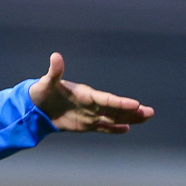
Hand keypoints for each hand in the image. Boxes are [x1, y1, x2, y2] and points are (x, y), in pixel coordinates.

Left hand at [29, 53, 153, 133]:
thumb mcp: (46, 83)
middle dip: (132, 111)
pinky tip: (127, 129)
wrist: (35, 105)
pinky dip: (113, 128)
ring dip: (129, 118)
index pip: (106, 100)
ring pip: (112, 118)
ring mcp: (89, 114)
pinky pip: (102, 127)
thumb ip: (54, 72)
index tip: (135, 104)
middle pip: (115, 109)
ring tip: (146, 118)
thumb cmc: (41, 92)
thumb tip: (55, 56)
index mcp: (85, 94)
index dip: (120, 103)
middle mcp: (91, 104)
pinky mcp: (84, 124)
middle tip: (150, 112)